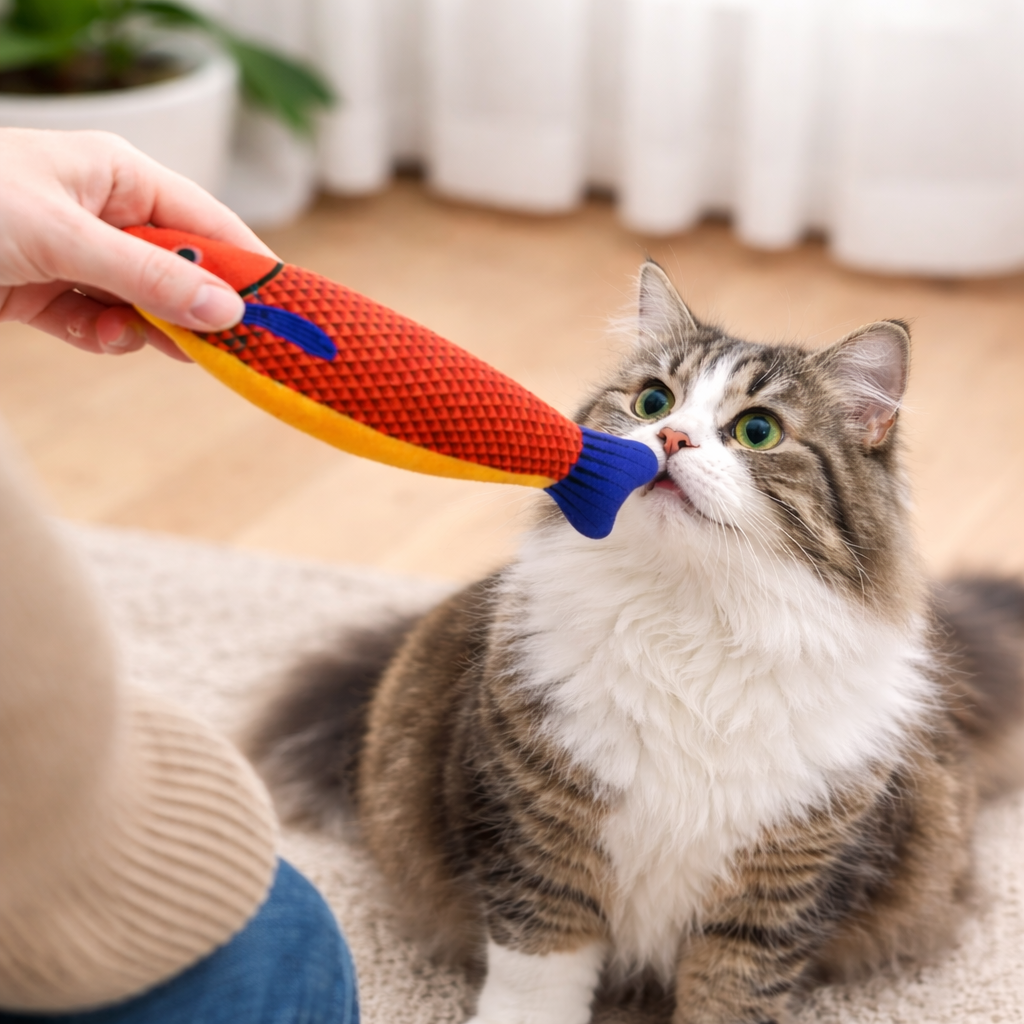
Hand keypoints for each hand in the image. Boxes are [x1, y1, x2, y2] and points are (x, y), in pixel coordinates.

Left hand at [0, 127, 276, 360]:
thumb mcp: (63, 237)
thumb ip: (147, 277)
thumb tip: (225, 309)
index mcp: (118, 175)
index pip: (207, 222)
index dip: (246, 265)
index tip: (282, 308)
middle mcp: (104, 214)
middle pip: (180, 270)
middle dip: (195, 307)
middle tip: (226, 346)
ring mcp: (77, 256)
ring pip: (142, 304)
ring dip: (145, 328)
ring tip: (144, 339)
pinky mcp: (47, 293)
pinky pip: (98, 323)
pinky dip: (102, 335)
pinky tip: (95, 333)